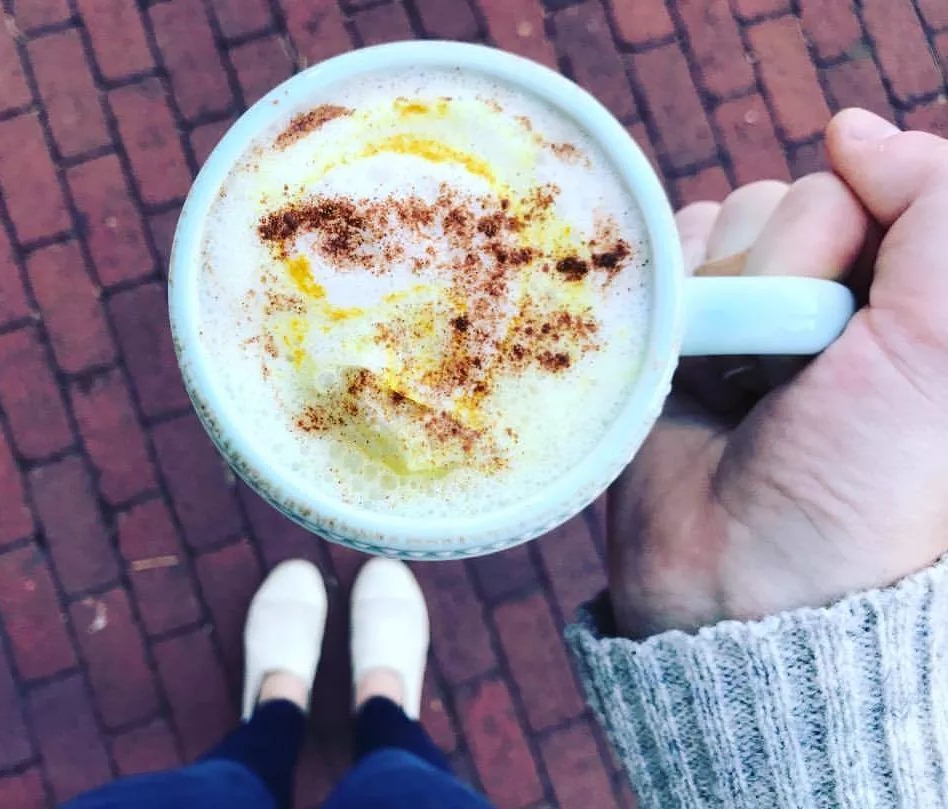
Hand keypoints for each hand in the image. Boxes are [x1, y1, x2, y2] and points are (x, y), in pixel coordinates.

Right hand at [608, 108, 947, 637]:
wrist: (741, 582)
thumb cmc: (862, 481)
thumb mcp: (944, 345)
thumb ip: (937, 205)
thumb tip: (852, 128)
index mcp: (914, 297)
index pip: (882, 184)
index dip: (859, 228)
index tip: (860, 316)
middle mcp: (837, 297)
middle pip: (798, 196)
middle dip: (789, 274)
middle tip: (795, 373)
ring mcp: (753, 313)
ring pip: (727, 223)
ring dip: (727, 298)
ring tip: (736, 384)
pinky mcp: (680, 332)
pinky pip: (667, 259)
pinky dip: (670, 302)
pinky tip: (687, 369)